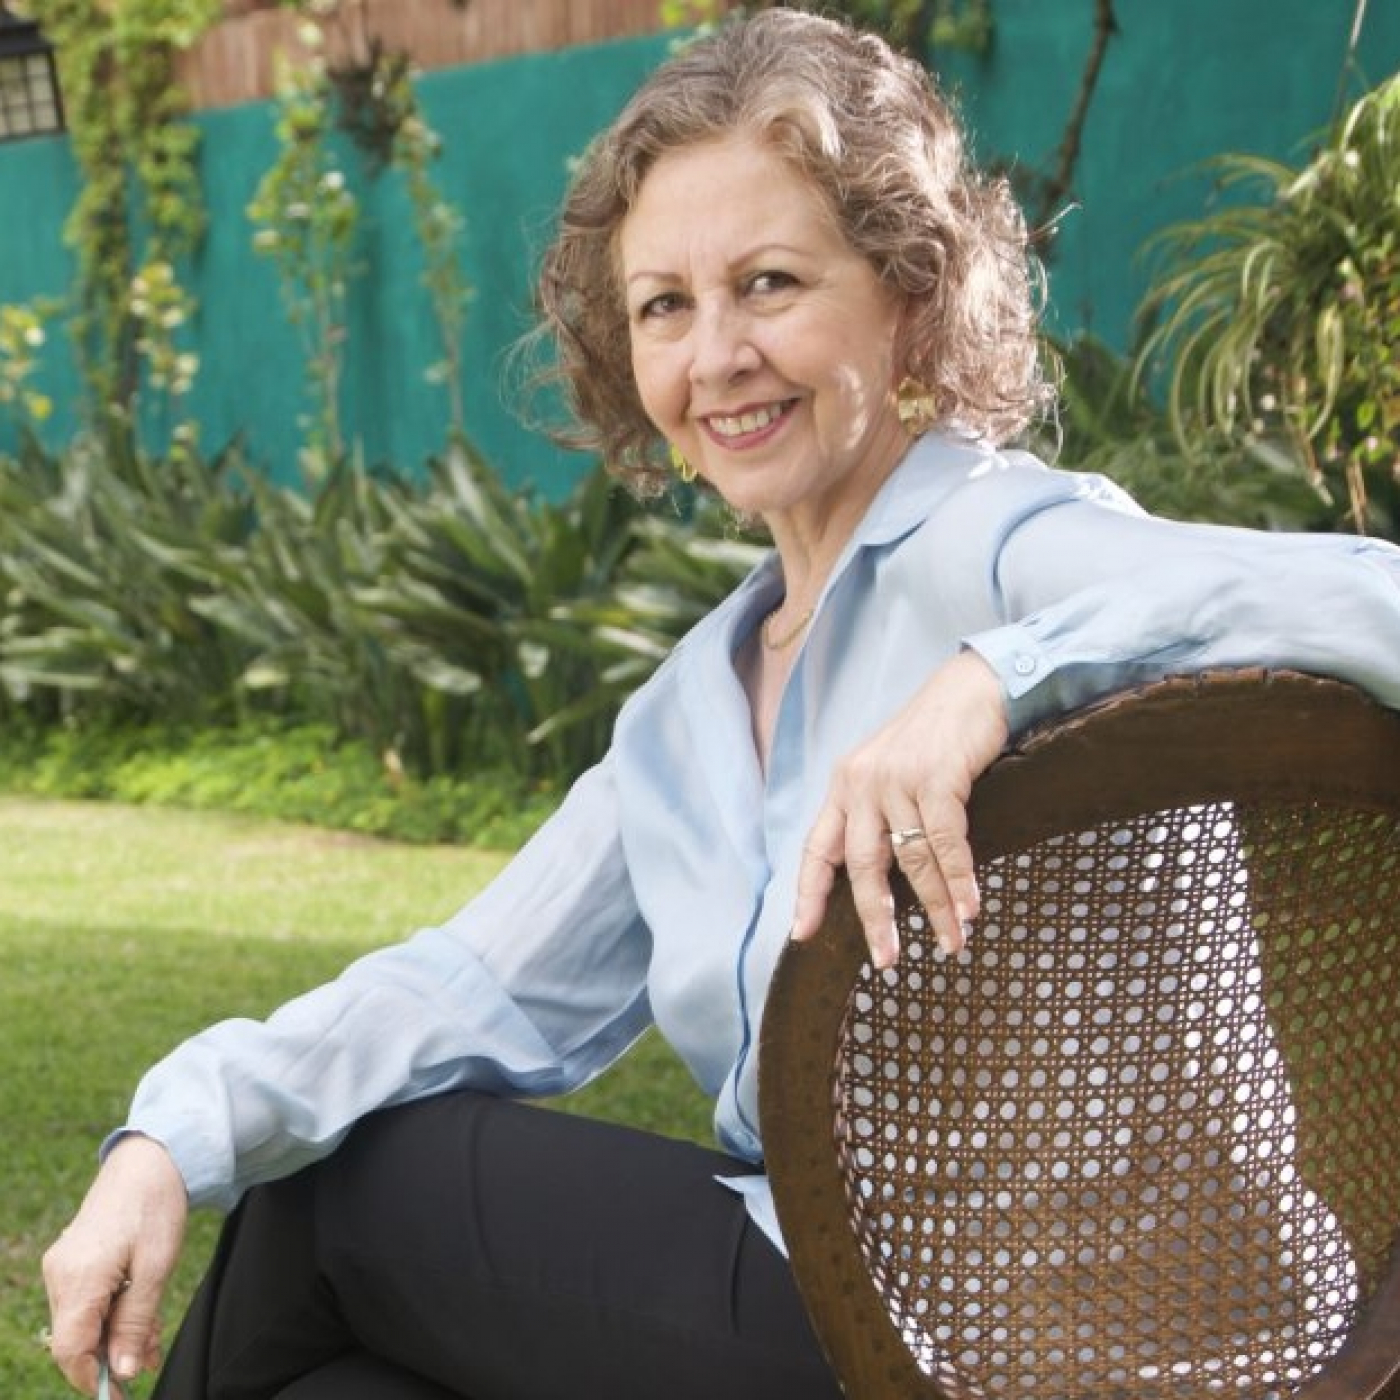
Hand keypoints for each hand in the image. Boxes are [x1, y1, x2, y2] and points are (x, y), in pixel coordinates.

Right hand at [43, 1134, 187, 1395]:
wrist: (149, 1160)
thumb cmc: (155, 1206)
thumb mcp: (156, 1266)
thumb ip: (136, 1321)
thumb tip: (122, 1371)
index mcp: (79, 1277)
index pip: (71, 1349)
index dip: (92, 1379)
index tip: (120, 1396)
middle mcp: (61, 1276)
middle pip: (75, 1340)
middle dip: (110, 1357)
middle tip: (147, 1361)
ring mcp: (63, 1268)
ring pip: (82, 1323)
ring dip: (115, 1337)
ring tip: (151, 1341)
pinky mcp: (72, 1262)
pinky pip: (85, 1303)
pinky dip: (111, 1315)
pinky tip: (140, 1319)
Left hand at [791, 648, 1007, 967]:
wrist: (973, 688)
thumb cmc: (935, 738)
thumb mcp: (892, 773)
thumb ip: (878, 816)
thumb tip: (880, 879)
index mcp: (845, 786)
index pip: (818, 849)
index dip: (809, 893)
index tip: (802, 934)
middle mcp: (863, 783)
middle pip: (863, 865)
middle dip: (876, 918)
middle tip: (887, 959)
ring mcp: (899, 778)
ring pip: (912, 859)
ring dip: (935, 907)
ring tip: (952, 942)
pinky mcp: (937, 775)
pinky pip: (946, 841)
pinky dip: (959, 879)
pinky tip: (970, 907)